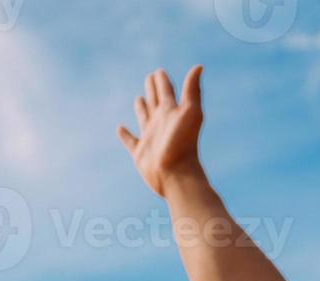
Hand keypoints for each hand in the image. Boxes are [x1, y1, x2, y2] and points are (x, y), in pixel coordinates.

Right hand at [118, 66, 204, 197]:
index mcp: (171, 112)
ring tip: (139, 99)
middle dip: (153, 89)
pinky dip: (125, 135)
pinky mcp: (140, 153)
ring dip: (142, 107)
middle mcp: (161, 123)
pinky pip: (130, 141)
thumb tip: (198, 66)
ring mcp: (150, 138)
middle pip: (156, 101)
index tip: (159, 71)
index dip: (162, 80)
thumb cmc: (184, 143)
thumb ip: (192, 90)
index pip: (166, 91)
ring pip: (144, 118)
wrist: (177, 175)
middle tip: (150, 77)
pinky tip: (120, 128)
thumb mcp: (190, 112)